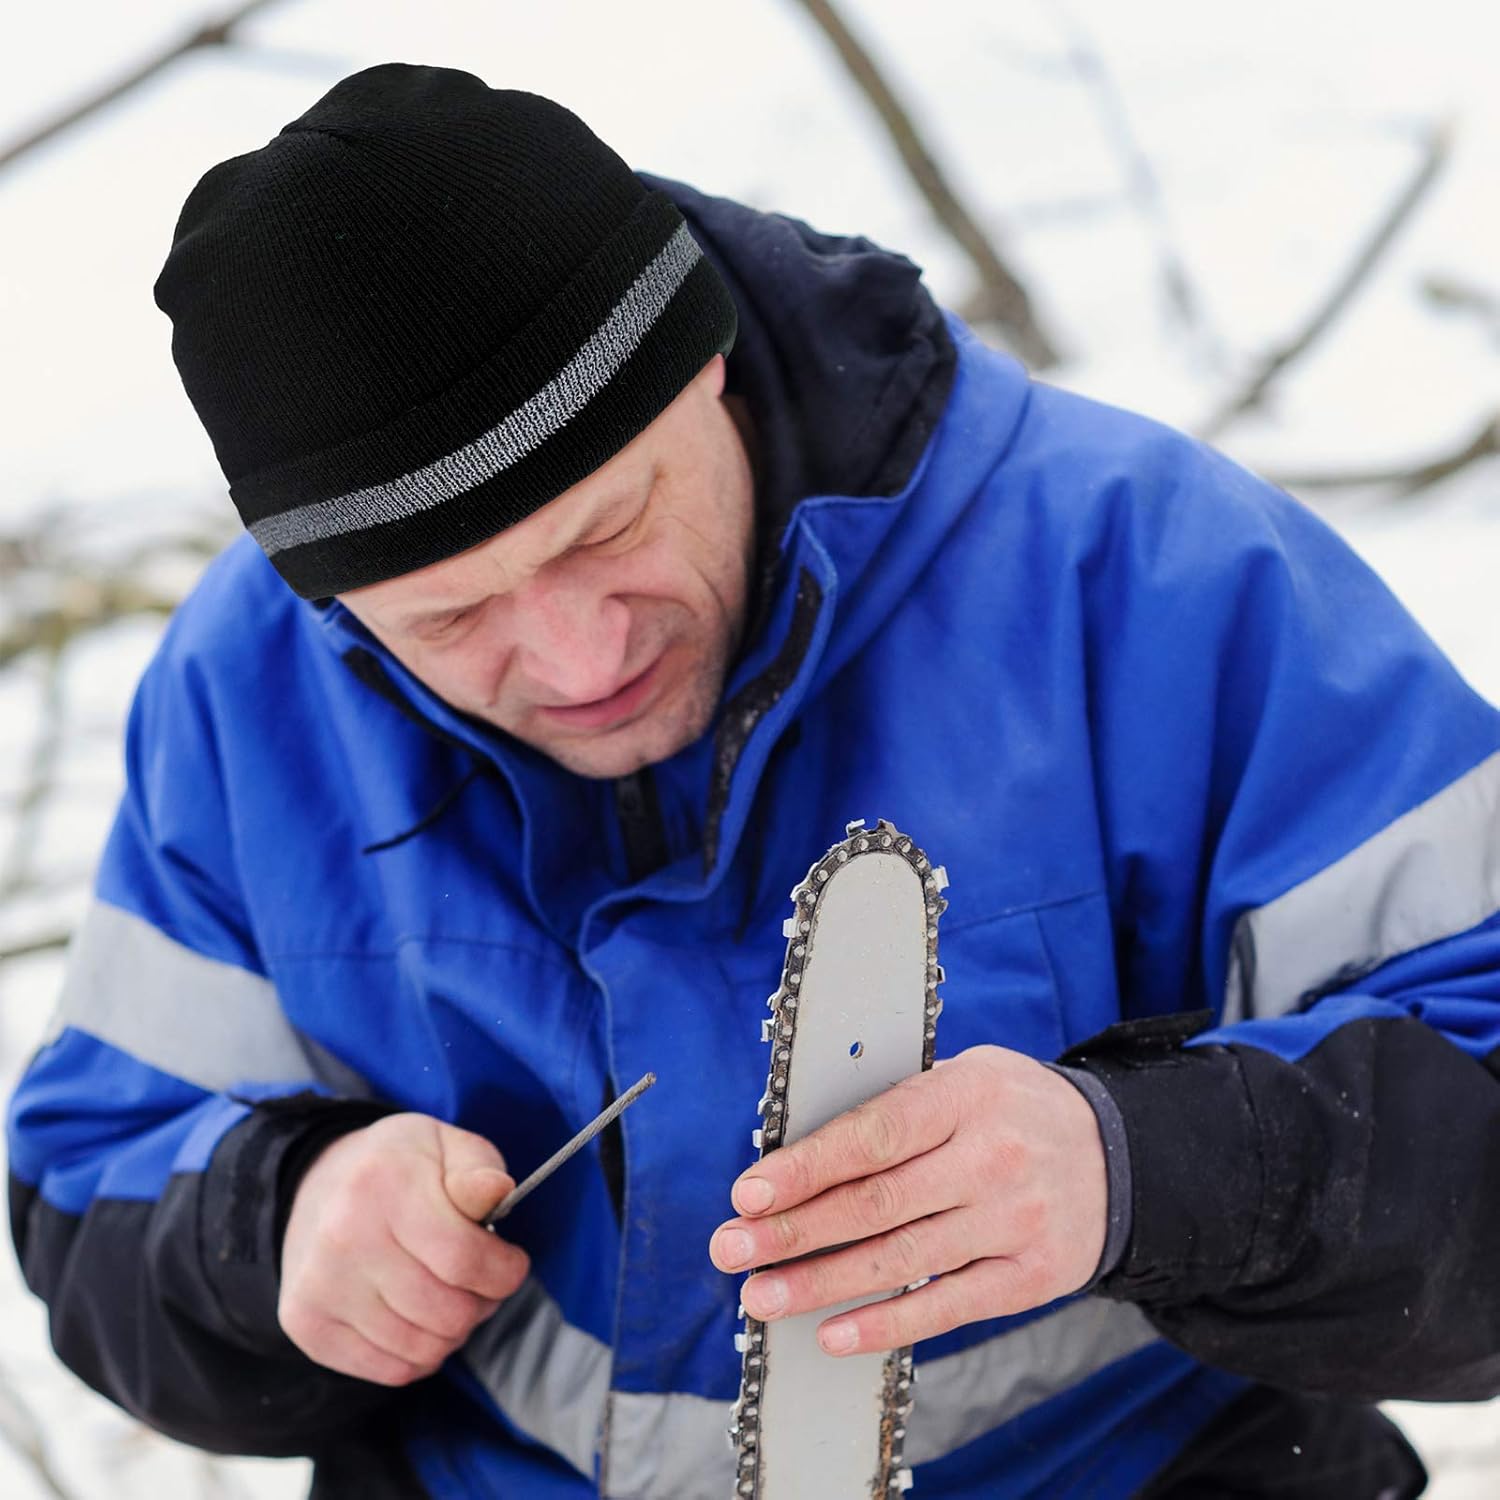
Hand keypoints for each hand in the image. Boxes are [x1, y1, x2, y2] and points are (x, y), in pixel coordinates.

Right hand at [279, 1113, 529, 1384]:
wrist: (320, 1183)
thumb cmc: (400, 1168)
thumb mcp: (447, 1146)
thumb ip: (478, 1170)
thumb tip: (496, 1190)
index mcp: (382, 1184)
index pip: (464, 1259)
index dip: (505, 1272)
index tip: (511, 1264)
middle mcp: (343, 1238)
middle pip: (446, 1313)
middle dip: (482, 1303)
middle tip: (480, 1282)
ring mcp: (319, 1287)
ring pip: (422, 1349)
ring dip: (452, 1331)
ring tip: (449, 1296)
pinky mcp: (308, 1326)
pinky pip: (391, 1371)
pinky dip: (420, 1354)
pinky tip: (418, 1318)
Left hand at [708, 1045, 1106, 1355]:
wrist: (1123, 1154)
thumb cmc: (1014, 1110)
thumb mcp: (966, 1076)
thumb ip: (896, 1108)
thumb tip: (800, 1152)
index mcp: (967, 1095)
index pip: (874, 1135)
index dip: (807, 1167)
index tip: (751, 1192)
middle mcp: (992, 1158)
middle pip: (876, 1203)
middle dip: (793, 1231)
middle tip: (733, 1249)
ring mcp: (1015, 1221)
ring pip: (900, 1260)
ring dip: (821, 1283)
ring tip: (762, 1296)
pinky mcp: (1031, 1277)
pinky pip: (946, 1307)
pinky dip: (885, 1324)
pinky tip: (833, 1332)